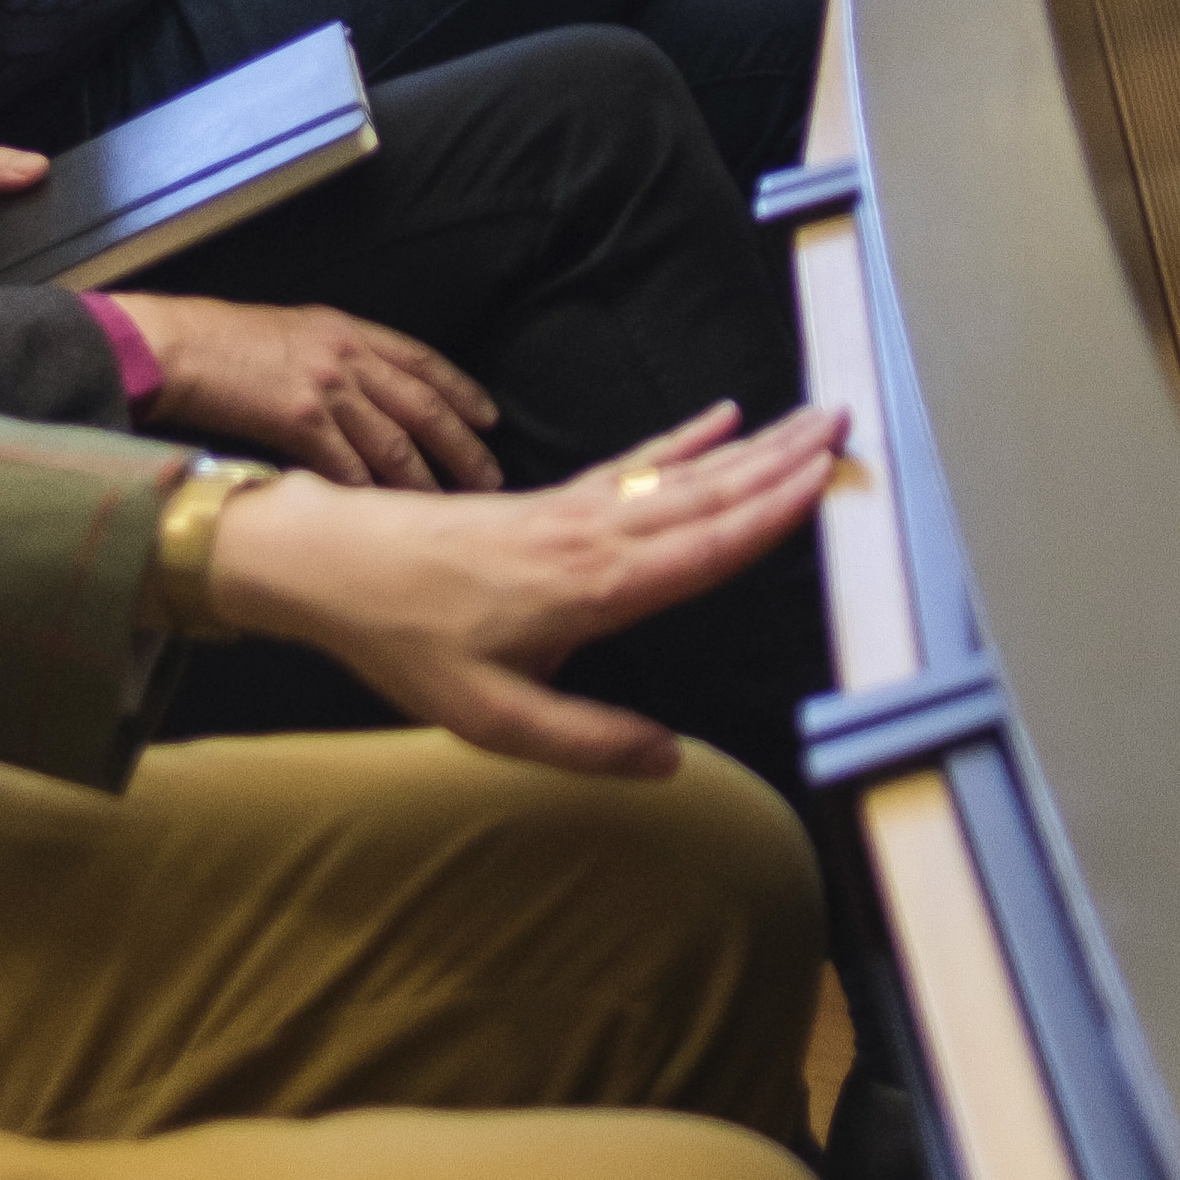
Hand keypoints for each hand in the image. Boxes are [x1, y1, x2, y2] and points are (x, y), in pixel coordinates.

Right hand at [121, 294, 500, 486]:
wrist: (177, 346)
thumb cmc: (223, 341)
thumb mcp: (292, 331)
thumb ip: (333, 355)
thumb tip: (361, 391)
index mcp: (349, 331)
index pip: (423, 360)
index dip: (461, 390)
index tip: (489, 418)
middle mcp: (347, 357)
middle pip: (423, 405)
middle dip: (461, 444)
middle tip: (490, 477)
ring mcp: (326, 388)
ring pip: (393, 442)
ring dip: (423, 479)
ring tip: (447, 509)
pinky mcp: (298, 420)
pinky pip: (346, 465)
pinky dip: (367, 493)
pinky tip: (384, 518)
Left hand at [207, 405, 846, 771]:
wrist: (334, 563)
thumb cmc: (408, 641)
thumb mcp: (491, 718)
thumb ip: (586, 741)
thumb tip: (669, 761)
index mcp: (593, 588)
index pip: (703, 548)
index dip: (769, 515)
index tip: (826, 479)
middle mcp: (596, 538)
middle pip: (707, 496)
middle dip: (781, 462)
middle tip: (844, 424)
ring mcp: (575, 512)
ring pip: (682, 476)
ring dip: (751, 446)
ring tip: (808, 417)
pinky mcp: (552, 502)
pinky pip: (635, 466)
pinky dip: (684, 441)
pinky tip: (719, 419)